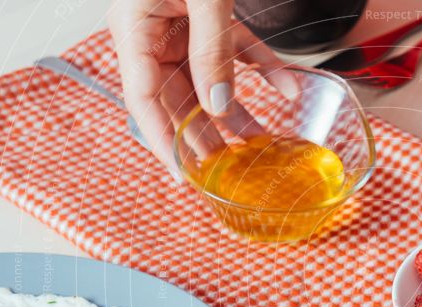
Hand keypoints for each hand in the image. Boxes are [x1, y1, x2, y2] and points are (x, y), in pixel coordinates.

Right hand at [108, 0, 295, 176]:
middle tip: (230, 167)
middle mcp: (153, 32)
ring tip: (261, 140)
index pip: (143, 100)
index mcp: (135, 29)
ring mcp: (180, 24)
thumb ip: (211, 50)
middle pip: (177, 97)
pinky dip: (262, 66)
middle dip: (207, 133)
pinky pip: (234, 49)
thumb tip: (219, 105)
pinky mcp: (207, 14)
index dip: (162, 141)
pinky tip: (287, 86)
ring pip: (208, 80)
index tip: (184, 174)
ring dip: (237, 108)